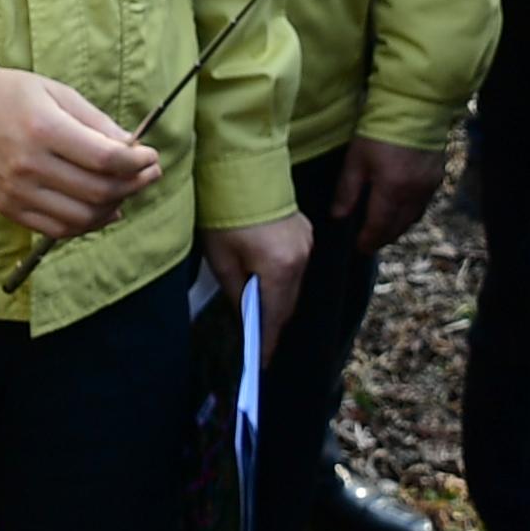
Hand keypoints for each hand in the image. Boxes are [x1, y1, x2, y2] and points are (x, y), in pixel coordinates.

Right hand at [0, 67, 158, 239]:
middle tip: (149, 174)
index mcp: (43, 129)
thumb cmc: (15, 96)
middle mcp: (28, 164)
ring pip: (82, 216)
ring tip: (127, 191)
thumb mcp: (58, 94)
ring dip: (115, 206)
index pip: (105, 158)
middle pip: (98, 190)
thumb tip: (133, 149)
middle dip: (134, 184)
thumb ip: (97, 123)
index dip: (137, 162)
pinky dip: (88, 223)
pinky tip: (104, 209)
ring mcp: (17, 191)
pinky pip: (58, 229)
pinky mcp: (9, 208)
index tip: (151, 156)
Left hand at [203, 211, 312, 355]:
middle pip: (289, 304)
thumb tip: (244, 315)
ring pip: (294, 286)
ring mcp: (307, 243)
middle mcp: (301, 258)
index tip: (260, 362)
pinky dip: (283, 279)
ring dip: (278, 300)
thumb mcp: (221, 259)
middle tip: (257, 341)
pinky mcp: (305, 232)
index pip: (275, 317)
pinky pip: (297, 267)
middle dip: (273, 323)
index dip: (267, 342)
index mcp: (280, 268)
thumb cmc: (224, 213)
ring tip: (259, 314)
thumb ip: (237, 293)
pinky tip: (267, 283)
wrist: (240, 168)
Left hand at [330, 134, 446, 254]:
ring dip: (398, 228)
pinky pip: (423, 205)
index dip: (368, 240)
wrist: (415, 106)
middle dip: (383, 238)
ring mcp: (429, 187)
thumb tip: (338, 217)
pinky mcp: (437, 177)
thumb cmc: (380, 129)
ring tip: (384, 229)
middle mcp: (414, 194)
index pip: (379, 227)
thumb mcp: (356, 159)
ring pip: (413, 218)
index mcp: (392, 191)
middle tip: (370, 243)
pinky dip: (410, 213)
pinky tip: (400, 209)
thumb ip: (347, 190)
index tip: (359, 248)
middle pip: (398, 227)